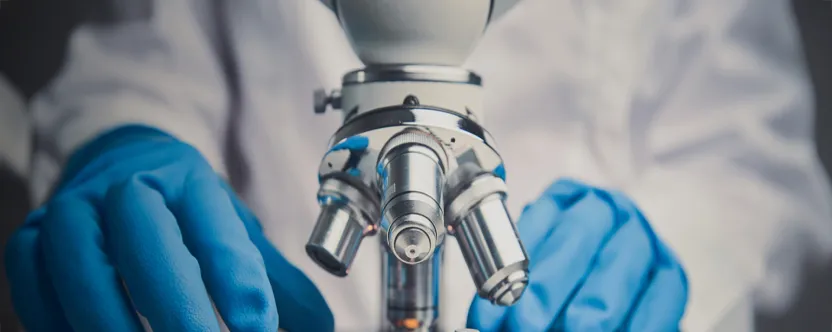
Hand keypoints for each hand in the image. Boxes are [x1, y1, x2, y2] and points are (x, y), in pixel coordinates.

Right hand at [5, 125, 333, 331]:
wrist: (116, 163)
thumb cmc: (180, 207)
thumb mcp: (232, 229)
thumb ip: (273, 280)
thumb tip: (319, 327)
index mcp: (184, 180)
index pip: (214, 228)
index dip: (238, 283)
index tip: (259, 327)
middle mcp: (123, 189)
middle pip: (145, 244)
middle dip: (177, 309)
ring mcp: (70, 213)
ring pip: (80, 270)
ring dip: (115, 326)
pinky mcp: (31, 241)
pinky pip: (36, 288)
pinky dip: (64, 325)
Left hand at [467, 179, 687, 330]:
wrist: (612, 288)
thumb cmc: (565, 278)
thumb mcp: (536, 271)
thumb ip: (516, 288)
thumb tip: (487, 321)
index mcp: (566, 200)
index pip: (536, 223)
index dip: (512, 266)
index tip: (489, 310)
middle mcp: (607, 210)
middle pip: (577, 238)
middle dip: (547, 288)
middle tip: (525, 323)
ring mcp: (643, 237)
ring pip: (619, 267)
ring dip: (592, 306)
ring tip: (571, 330)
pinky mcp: (672, 272)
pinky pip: (661, 295)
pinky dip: (638, 321)